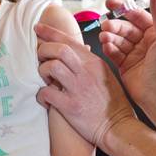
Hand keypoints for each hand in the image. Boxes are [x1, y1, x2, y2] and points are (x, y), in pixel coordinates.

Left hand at [34, 23, 136, 149]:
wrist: (117, 127)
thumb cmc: (112, 104)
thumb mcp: (106, 76)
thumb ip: (92, 62)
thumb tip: (81, 48)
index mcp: (94, 63)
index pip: (69, 40)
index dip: (50, 32)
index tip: (37, 28)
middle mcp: (86, 72)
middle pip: (59, 49)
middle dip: (43, 50)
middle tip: (39, 58)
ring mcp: (78, 89)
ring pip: (51, 67)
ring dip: (42, 70)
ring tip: (44, 79)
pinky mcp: (70, 106)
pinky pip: (46, 93)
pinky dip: (40, 95)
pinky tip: (44, 99)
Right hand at [99, 0, 155, 111]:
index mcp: (155, 33)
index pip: (137, 16)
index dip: (124, 8)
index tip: (111, 4)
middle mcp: (144, 42)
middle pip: (124, 28)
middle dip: (114, 25)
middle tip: (106, 26)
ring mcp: (134, 54)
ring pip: (117, 40)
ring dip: (110, 37)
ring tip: (105, 38)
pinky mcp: (124, 65)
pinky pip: (113, 53)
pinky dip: (109, 49)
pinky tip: (107, 47)